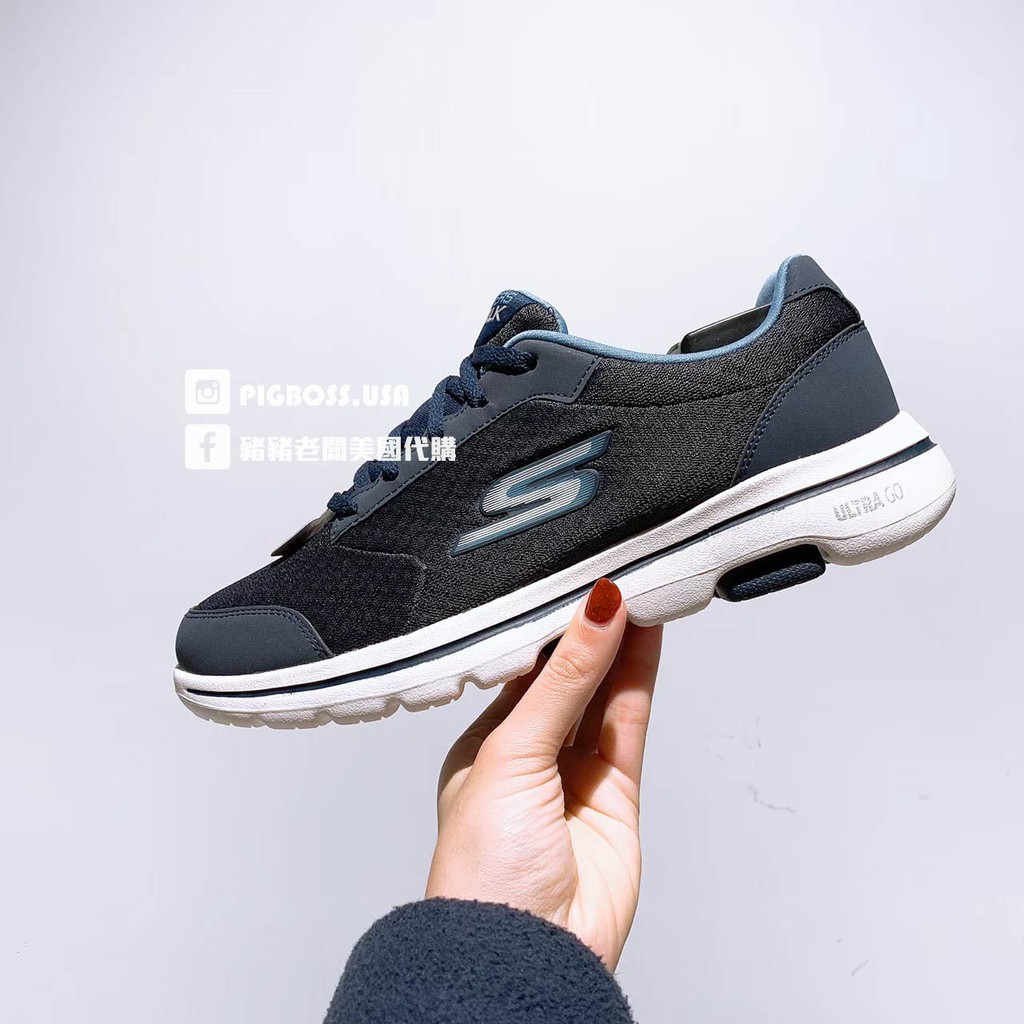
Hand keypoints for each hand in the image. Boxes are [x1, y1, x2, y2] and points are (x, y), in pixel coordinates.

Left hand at [425, 578, 662, 969]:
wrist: (525, 951)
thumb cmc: (483, 869)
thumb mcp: (513, 753)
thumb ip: (561, 681)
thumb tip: (592, 615)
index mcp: (485, 745)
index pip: (524, 667)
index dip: (553, 626)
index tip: (575, 582)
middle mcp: (530, 756)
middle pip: (569, 677)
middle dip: (590, 630)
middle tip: (615, 576)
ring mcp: (575, 774)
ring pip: (604, 693)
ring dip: (621, 645)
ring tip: (638, 591)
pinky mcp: (616, 792)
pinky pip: (629, 721)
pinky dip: (640, 677)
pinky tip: (646, 635)